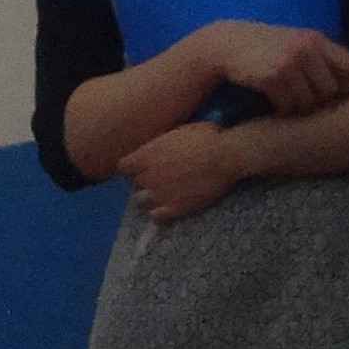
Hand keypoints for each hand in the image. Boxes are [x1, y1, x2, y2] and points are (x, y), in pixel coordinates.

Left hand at [116, 118, 266, 221]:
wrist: (226, 156)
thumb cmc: (205, 137)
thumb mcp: (175, 133)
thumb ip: (159, 144)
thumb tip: (155, 147)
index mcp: (145, 156)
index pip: (122, 167)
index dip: (131, 167)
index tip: (139, 167)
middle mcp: (147, 176)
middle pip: (133, 183)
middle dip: (142, 181)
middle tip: (156, 179)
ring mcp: (160, 194)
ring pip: (139, 202)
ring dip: (146, 198)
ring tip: (159, 195)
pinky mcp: (175, 207)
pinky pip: (156, 216)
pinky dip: (158, 212)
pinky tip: (167, 206)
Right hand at [194, 19, 348, 117]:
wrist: (224, 44)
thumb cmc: (262, 46)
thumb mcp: (293, 41)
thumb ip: (317, 55)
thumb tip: (342, 84)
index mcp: (314, 38)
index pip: (348, 66)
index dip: (344, 85)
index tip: (334, 95)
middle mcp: (304, 49)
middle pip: (329, 88)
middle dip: (318, 99)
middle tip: (304, 101)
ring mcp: (287, 63)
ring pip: (308, 100)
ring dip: (298, 106)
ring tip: (287, 102)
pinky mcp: (270, 77)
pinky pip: (287, 104)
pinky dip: (281, 108)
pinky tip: (274, 103)